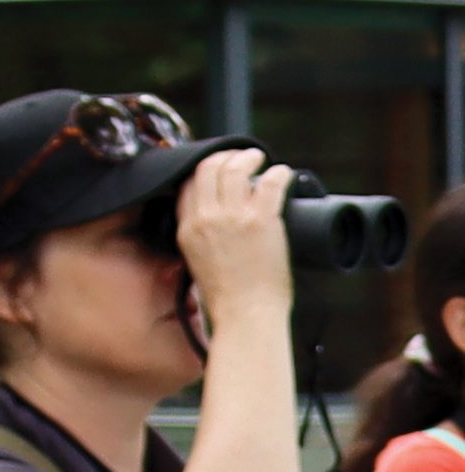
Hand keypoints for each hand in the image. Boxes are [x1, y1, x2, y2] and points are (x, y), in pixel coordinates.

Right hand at [173, 146, 292, 323]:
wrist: (245, 314)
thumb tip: (216, 219)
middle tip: (243, 159)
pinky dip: (279, 172)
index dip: (205, 170)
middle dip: (226, 156)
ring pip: (235, 168)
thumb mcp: (197, 261)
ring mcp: (232, 218)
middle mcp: (206, 219)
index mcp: (187, 229)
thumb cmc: (228, 296)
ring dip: (251, 158)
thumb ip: (200, 236)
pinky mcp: (261, 221)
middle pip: (208, 168)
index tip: (220, 169)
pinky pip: (270, 182)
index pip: (189, 184)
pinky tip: (283, 173)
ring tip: (261, 160)